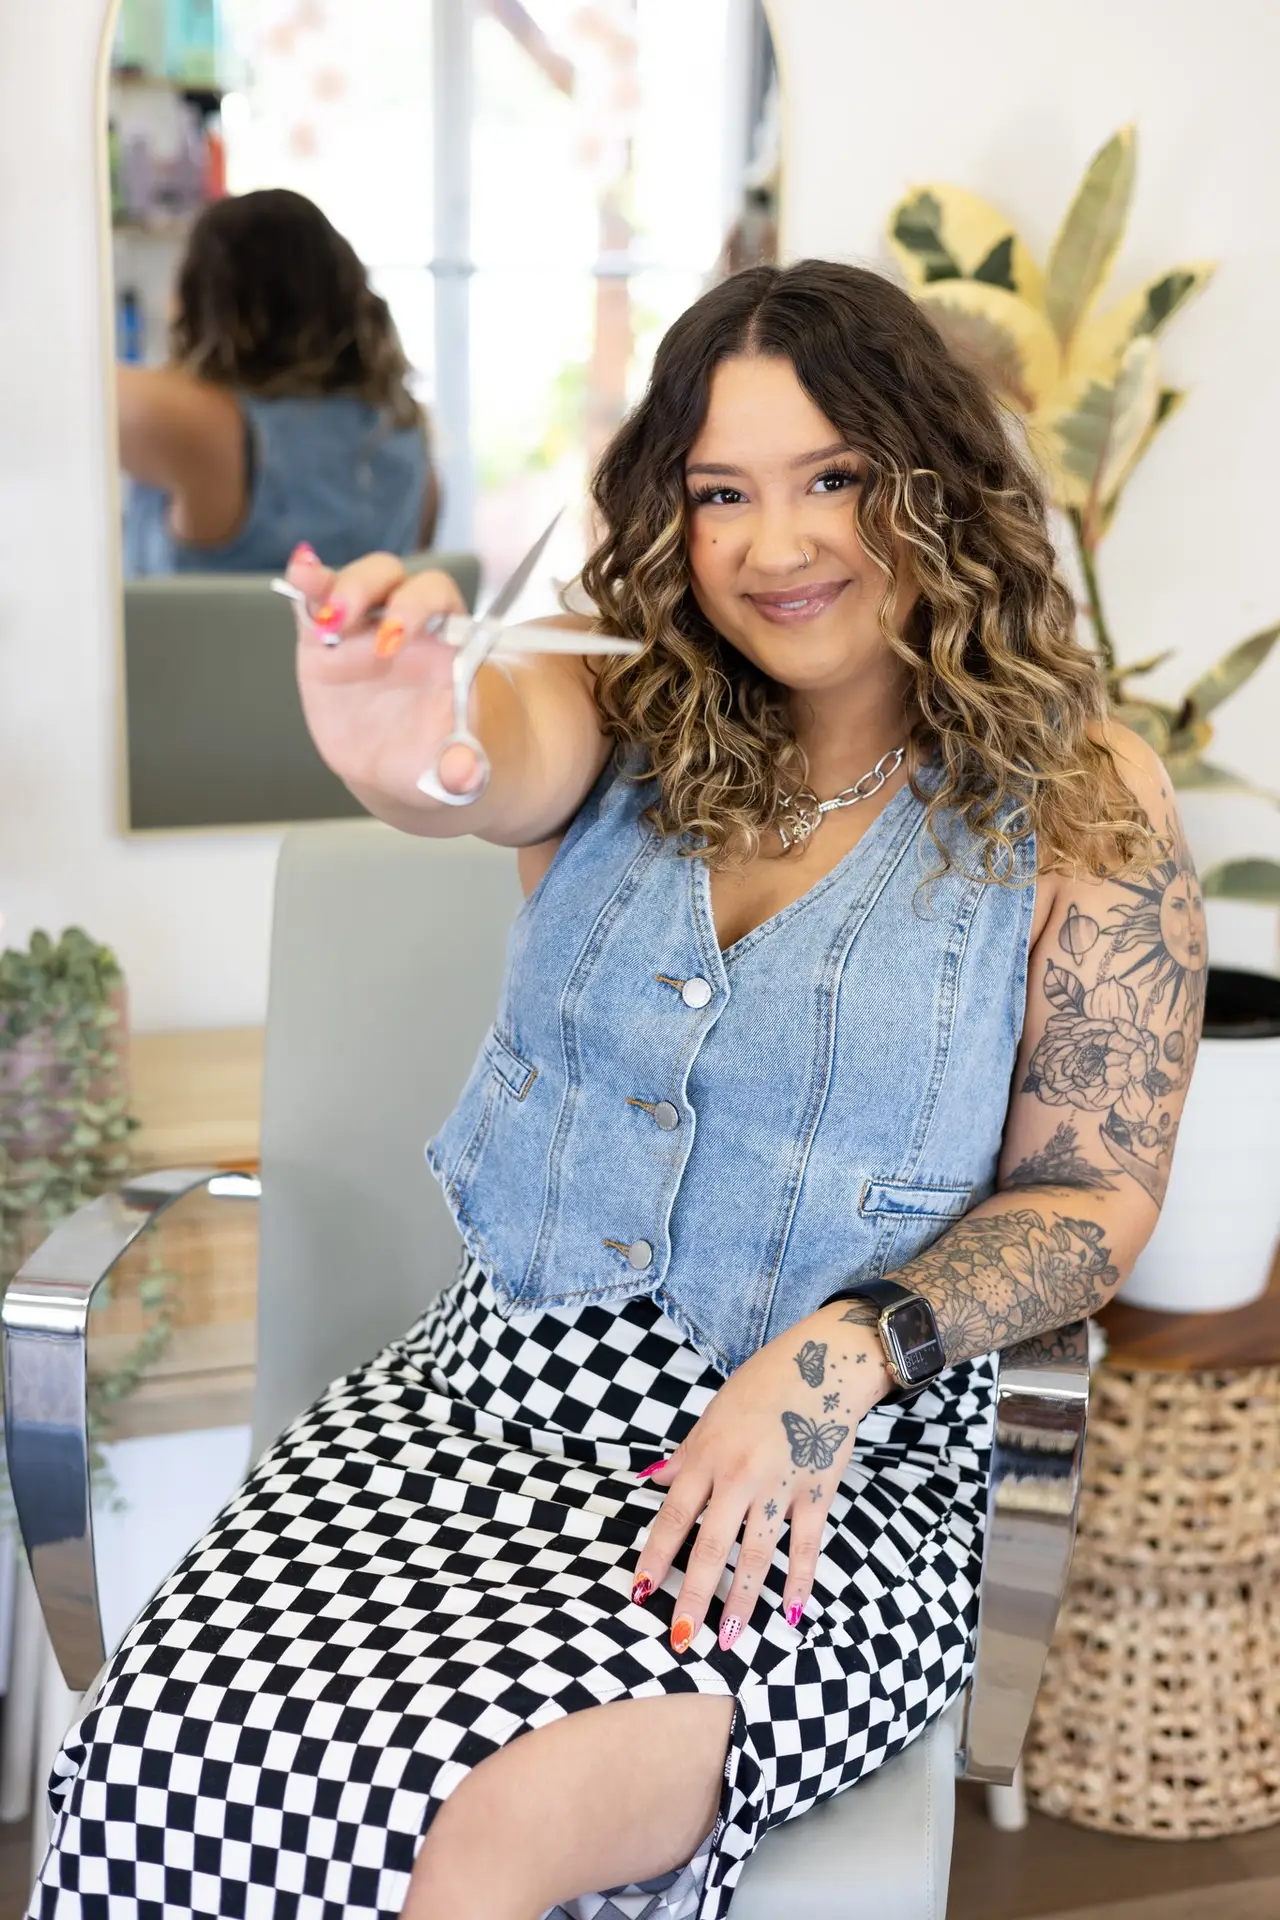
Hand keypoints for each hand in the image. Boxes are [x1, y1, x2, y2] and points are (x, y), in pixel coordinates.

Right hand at [286, 544, 478, 807]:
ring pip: (348, 582)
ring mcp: (360, 626)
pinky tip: (298, 575)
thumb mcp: (450, 766)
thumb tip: (465, 775)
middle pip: (389, 577)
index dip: (416, 605)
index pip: (435, 595)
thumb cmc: (432, 752)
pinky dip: (306, 583)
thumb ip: (461, 768)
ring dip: (333, 588)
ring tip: (323, 620)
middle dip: (368, 590)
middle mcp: (401, 619)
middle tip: (348, 623)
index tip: (395, 636)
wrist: (398, 763)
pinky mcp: (322, 641)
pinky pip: (313, 601)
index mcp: (442, 639)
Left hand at [631, 1306, 888, 1655]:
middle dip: (693, 1596)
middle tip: (680, 1637)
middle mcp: (740, 1477)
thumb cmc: (762, 1385)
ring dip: (743, 1601)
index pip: (674, 1517)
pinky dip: (801, 1581)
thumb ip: (684, 1454)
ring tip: (731, 1639)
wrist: (823, 1364)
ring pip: (756, 1556)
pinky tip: (793, 1612)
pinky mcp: (817, 1493)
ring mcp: (780, 1488)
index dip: (655, 1557)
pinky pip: (807, 1546)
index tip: (638, 1591)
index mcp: (708, 1456)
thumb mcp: (712, 1414)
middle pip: (710, 1547)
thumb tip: (652, 1481)